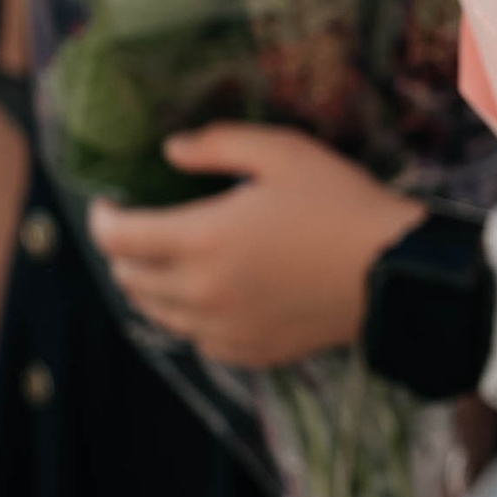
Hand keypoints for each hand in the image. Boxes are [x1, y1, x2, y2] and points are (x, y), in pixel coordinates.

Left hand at [90, 128, 419, 367]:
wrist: (395, 272)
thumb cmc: (340, 204)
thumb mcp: (284, 152)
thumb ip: (219, 145)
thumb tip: (171, 151)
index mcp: (202, 239)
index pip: (117, 239)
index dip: (102, 219)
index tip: (110, 202)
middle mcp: (201, 292)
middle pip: (129, 280)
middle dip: (122, 252)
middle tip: (139, 227)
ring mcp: (223, 328)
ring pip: (156, 315)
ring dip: (149, 286)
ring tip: (168, 261)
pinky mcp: (247, 351)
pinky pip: (196, 339)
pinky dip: (189, 316)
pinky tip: (212, 294)